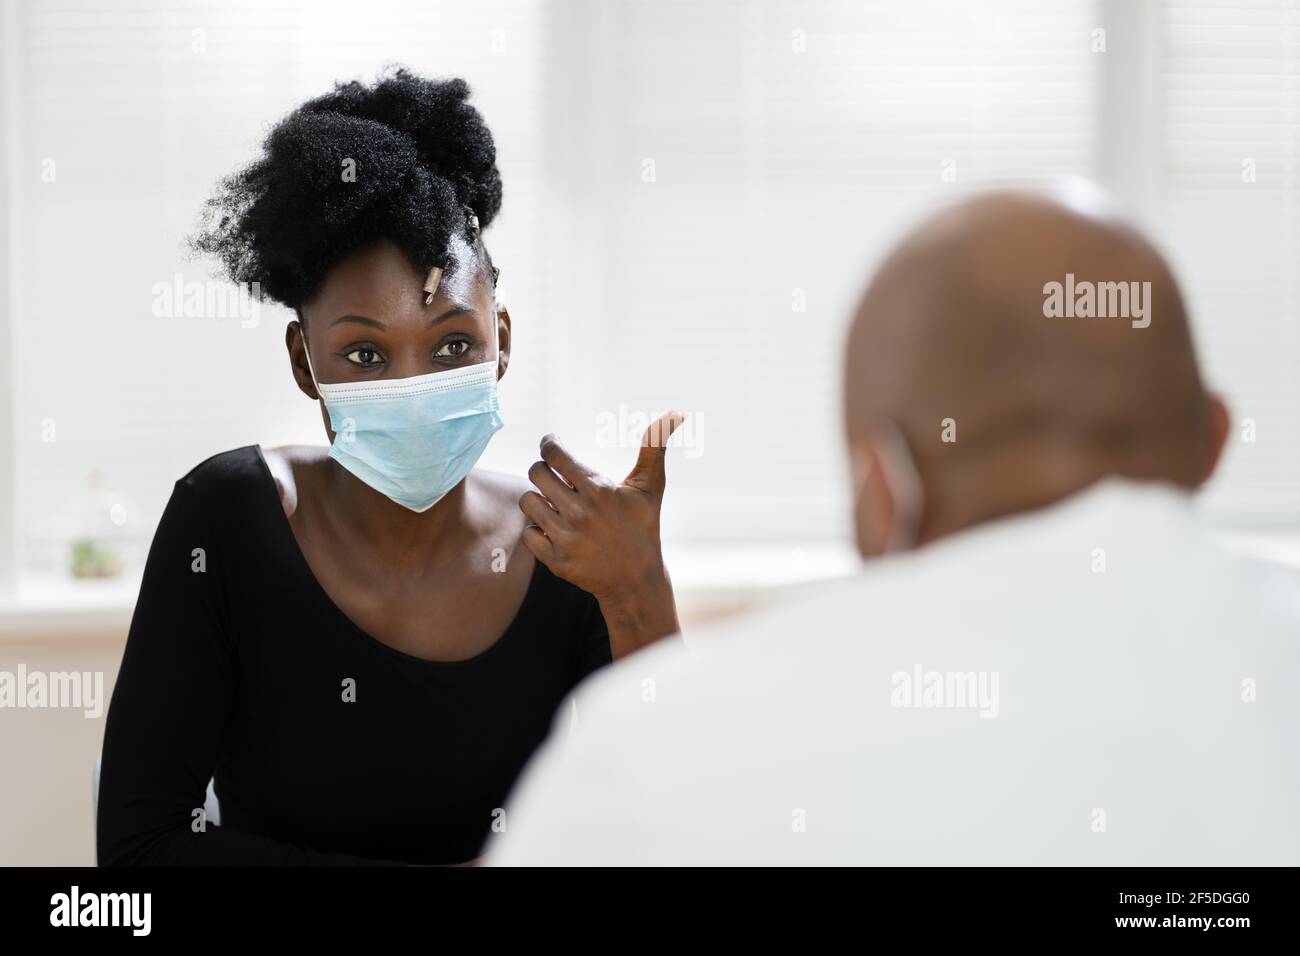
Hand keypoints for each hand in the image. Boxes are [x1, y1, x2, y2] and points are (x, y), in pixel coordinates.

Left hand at [518, 411, 685, 655]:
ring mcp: (566, 538)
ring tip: (554, 502)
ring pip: (527, 502)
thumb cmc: (644, 526)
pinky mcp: (555, 560)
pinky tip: (553, 527)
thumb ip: (655, 445)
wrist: (636, 580)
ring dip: (538, 499)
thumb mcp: (650, 486)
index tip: (552, 446)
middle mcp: (580, 513)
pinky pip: (528, 533)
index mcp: (599, 490)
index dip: (549, 445)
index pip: (554, 454)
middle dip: (543, 471)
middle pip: (536, 474)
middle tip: (554, 476)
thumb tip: (677, 413)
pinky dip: (536, 529)